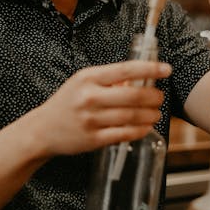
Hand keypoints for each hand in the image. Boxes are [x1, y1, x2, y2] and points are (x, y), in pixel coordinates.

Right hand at [30, 59, 170, 156]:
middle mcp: (90, 97)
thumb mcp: (82, 82)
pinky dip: (140, 130)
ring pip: (132, 116)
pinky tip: (146, 127)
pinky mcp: (94, 139)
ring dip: (150, 115)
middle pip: (133, 95)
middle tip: (160, 97)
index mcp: (88, 78)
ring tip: (156, 113)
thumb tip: (139, 80)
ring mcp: (92, 120)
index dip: (150, 69)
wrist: (42, 130)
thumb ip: (109, 80)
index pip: (126, 70)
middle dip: (153, 97)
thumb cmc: (67, 102)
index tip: (167, 69)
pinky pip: (125, 134)